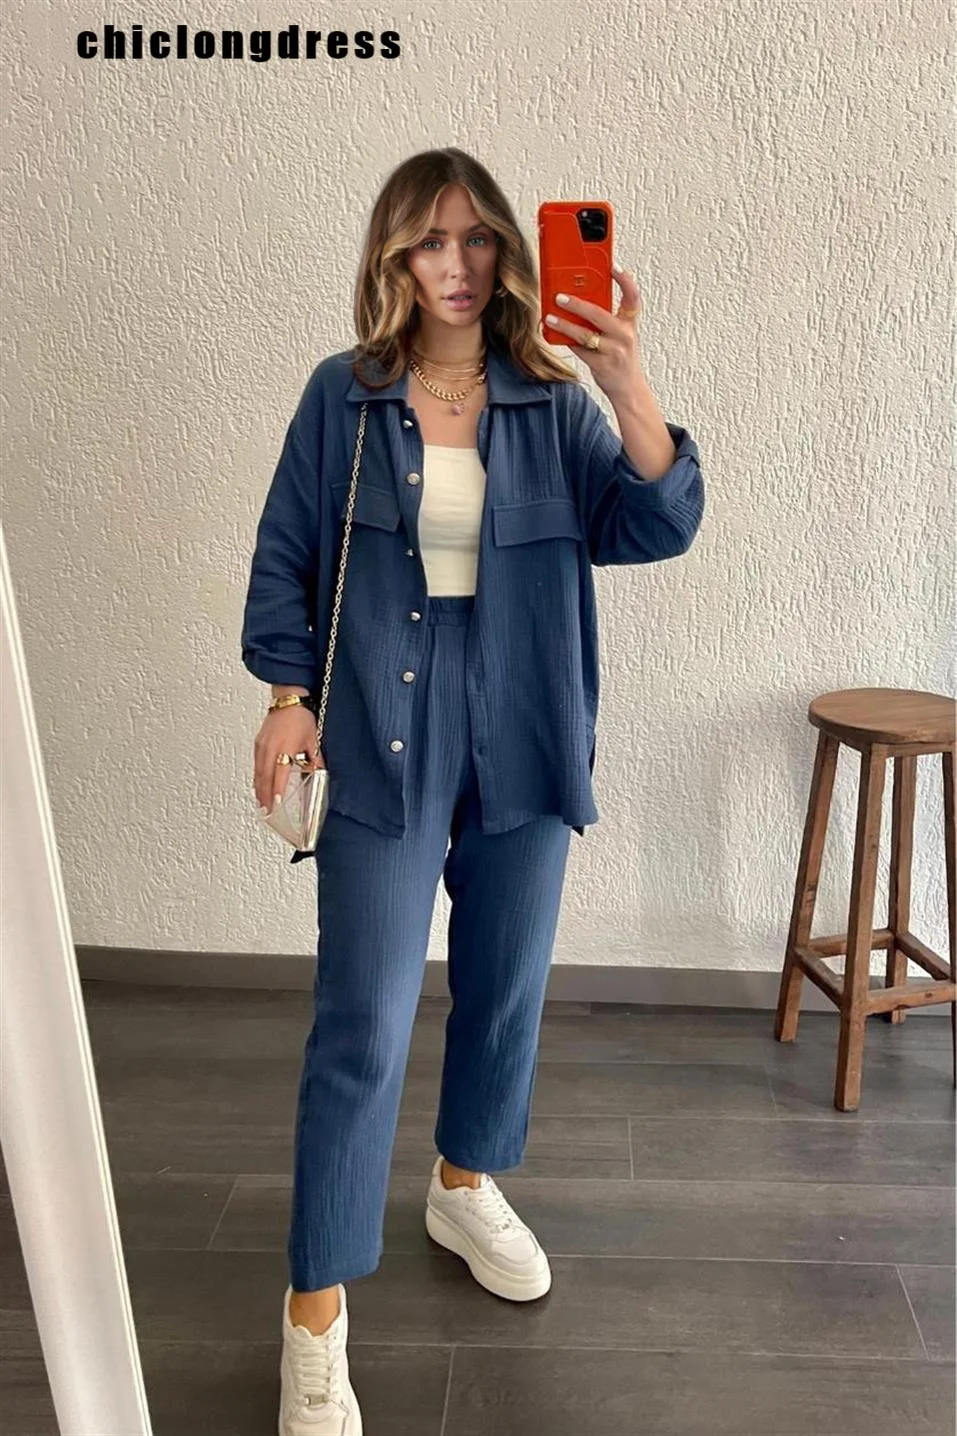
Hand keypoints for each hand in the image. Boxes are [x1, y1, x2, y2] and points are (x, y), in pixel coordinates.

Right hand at [253, 706, 323, 812]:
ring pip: (258, 772)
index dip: (277, 790)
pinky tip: (259, 785)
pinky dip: (257, 777)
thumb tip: (319, 774)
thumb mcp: (313, 740)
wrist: (289, 699)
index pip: (279, 774)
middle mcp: (270, 747)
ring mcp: (262, 745)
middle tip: (267, 811)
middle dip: (265, 796)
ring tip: (262, 804)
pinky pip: (256, 764)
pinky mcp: (258, 743)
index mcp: (285, 747)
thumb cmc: (301, 716)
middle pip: (265, 777)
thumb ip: (315, 760)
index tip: (276, 804)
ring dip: (259, 789)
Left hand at [544, 264, 643, 402]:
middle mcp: (624, 335)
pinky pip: (579, 350)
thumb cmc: (621, 357)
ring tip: (550, 317)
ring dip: (565, 325)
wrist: (628, 389)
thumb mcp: (621, 334)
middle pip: (599, 314)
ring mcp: (613, 351)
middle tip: (559, 296)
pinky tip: (554, 334)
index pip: (632, 296)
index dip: (624, 280)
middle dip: (577, 304)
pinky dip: (566, 341)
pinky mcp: (601, 365)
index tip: (612, 265)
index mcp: (630, 323)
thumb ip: (606, 318)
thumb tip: (581, 301)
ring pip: (585, 334)